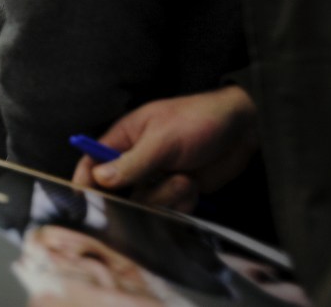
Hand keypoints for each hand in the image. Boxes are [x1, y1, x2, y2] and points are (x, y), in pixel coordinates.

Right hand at [71, 86, 258, 211]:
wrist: (244, 128)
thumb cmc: (199, 120)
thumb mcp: (163, 139)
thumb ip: (131, 162)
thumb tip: (99, 179)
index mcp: (123, 140)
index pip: (91, 163)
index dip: (86, 183)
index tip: (88, 202)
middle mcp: (135, 161)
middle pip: (117, 193)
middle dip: (139, 195)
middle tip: (158, 184)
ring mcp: (156, 179)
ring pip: (145, 205)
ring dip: (167, 197)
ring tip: (185, 178)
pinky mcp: (176, 192)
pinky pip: (169, 211)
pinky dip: (183, 202)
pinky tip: (195, 186)